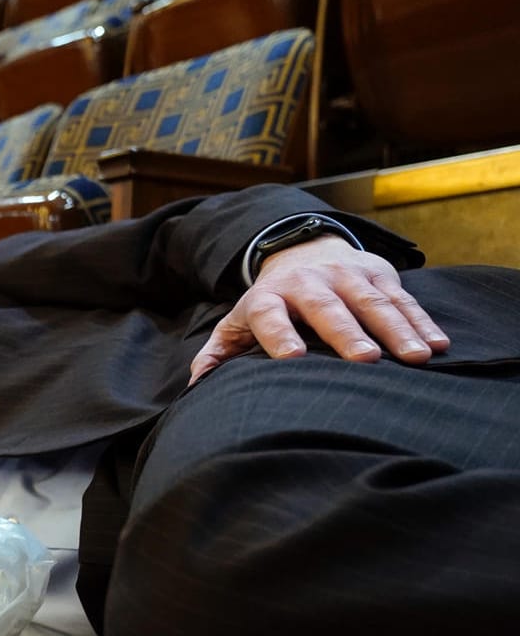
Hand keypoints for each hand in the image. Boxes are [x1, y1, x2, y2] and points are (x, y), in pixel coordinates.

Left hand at [190, 236, 449, 383]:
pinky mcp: (378, 272)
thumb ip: (219, 352)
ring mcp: (346, 275)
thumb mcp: (239, 322)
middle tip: (365, 360)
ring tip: (415, 359)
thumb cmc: (270, 302)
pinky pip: (403, 299)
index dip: (278, 334)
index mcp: (269, 298)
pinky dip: (421, 321)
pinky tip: (438, 344)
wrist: (304, 250)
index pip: (269, 315)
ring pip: (373, 302)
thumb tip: (196, 385)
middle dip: (347, 333)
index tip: (292, 358)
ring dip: (397, 330)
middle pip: (328, 308)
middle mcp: (308, 283)